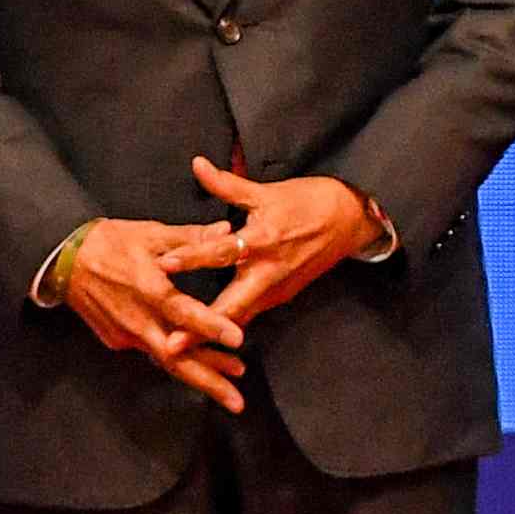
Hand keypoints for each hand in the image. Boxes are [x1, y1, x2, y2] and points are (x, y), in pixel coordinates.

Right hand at [59, 216, 250, 410]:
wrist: (63, 260)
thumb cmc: (107, 242)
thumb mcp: (150, 233)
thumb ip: (191, 238)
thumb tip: (228, 232)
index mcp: (147, 289)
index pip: (182, 313)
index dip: (210, 327)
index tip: (238, 340)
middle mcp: (137, 320)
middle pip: (176, 359)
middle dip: (209, 381)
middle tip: (238, 402)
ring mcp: (126, 335)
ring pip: (167, 361)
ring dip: (200, 375)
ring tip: (231, 389)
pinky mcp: (118, 340)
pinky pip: (151, 351)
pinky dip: (177, 360)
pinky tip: (198, 364)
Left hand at [188, 158, 379, 340]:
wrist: (350, 221)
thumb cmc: (307, 202)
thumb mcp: (267, 192)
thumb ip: (227, 184)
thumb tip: (197, 164)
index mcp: (262, 240)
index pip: (221, 250)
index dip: (192, 257)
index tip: (164, 264)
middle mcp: (268, 272)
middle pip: (230, 307)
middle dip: (201, 329)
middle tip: (172, 346)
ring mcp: (276, 290)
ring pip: (240, 318)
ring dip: (211, 334)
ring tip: (181, 349)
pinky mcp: (280, 297)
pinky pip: (249, 314)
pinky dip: (228, 326)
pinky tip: (205, 339)